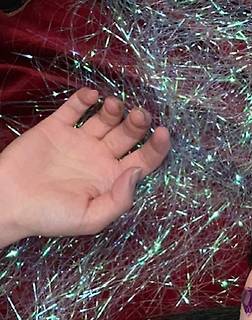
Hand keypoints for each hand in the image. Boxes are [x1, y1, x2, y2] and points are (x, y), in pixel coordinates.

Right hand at [0, 87, 170, 243]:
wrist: (9, 203)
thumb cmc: (50, 217)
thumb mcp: (91, 218)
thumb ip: (118, 199)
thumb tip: (137, 173)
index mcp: (112, 180)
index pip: (144, 160)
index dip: (157, 147)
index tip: (163, 133)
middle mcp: (100, 158)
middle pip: (128, 135)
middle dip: (138, 123)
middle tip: (139, 115)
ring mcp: (79, 141)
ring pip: (106, 118)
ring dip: (116, 109)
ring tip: (115, 106)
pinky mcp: (56, 127)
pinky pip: (75, 108)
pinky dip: (85, 98)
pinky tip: (92, 96)